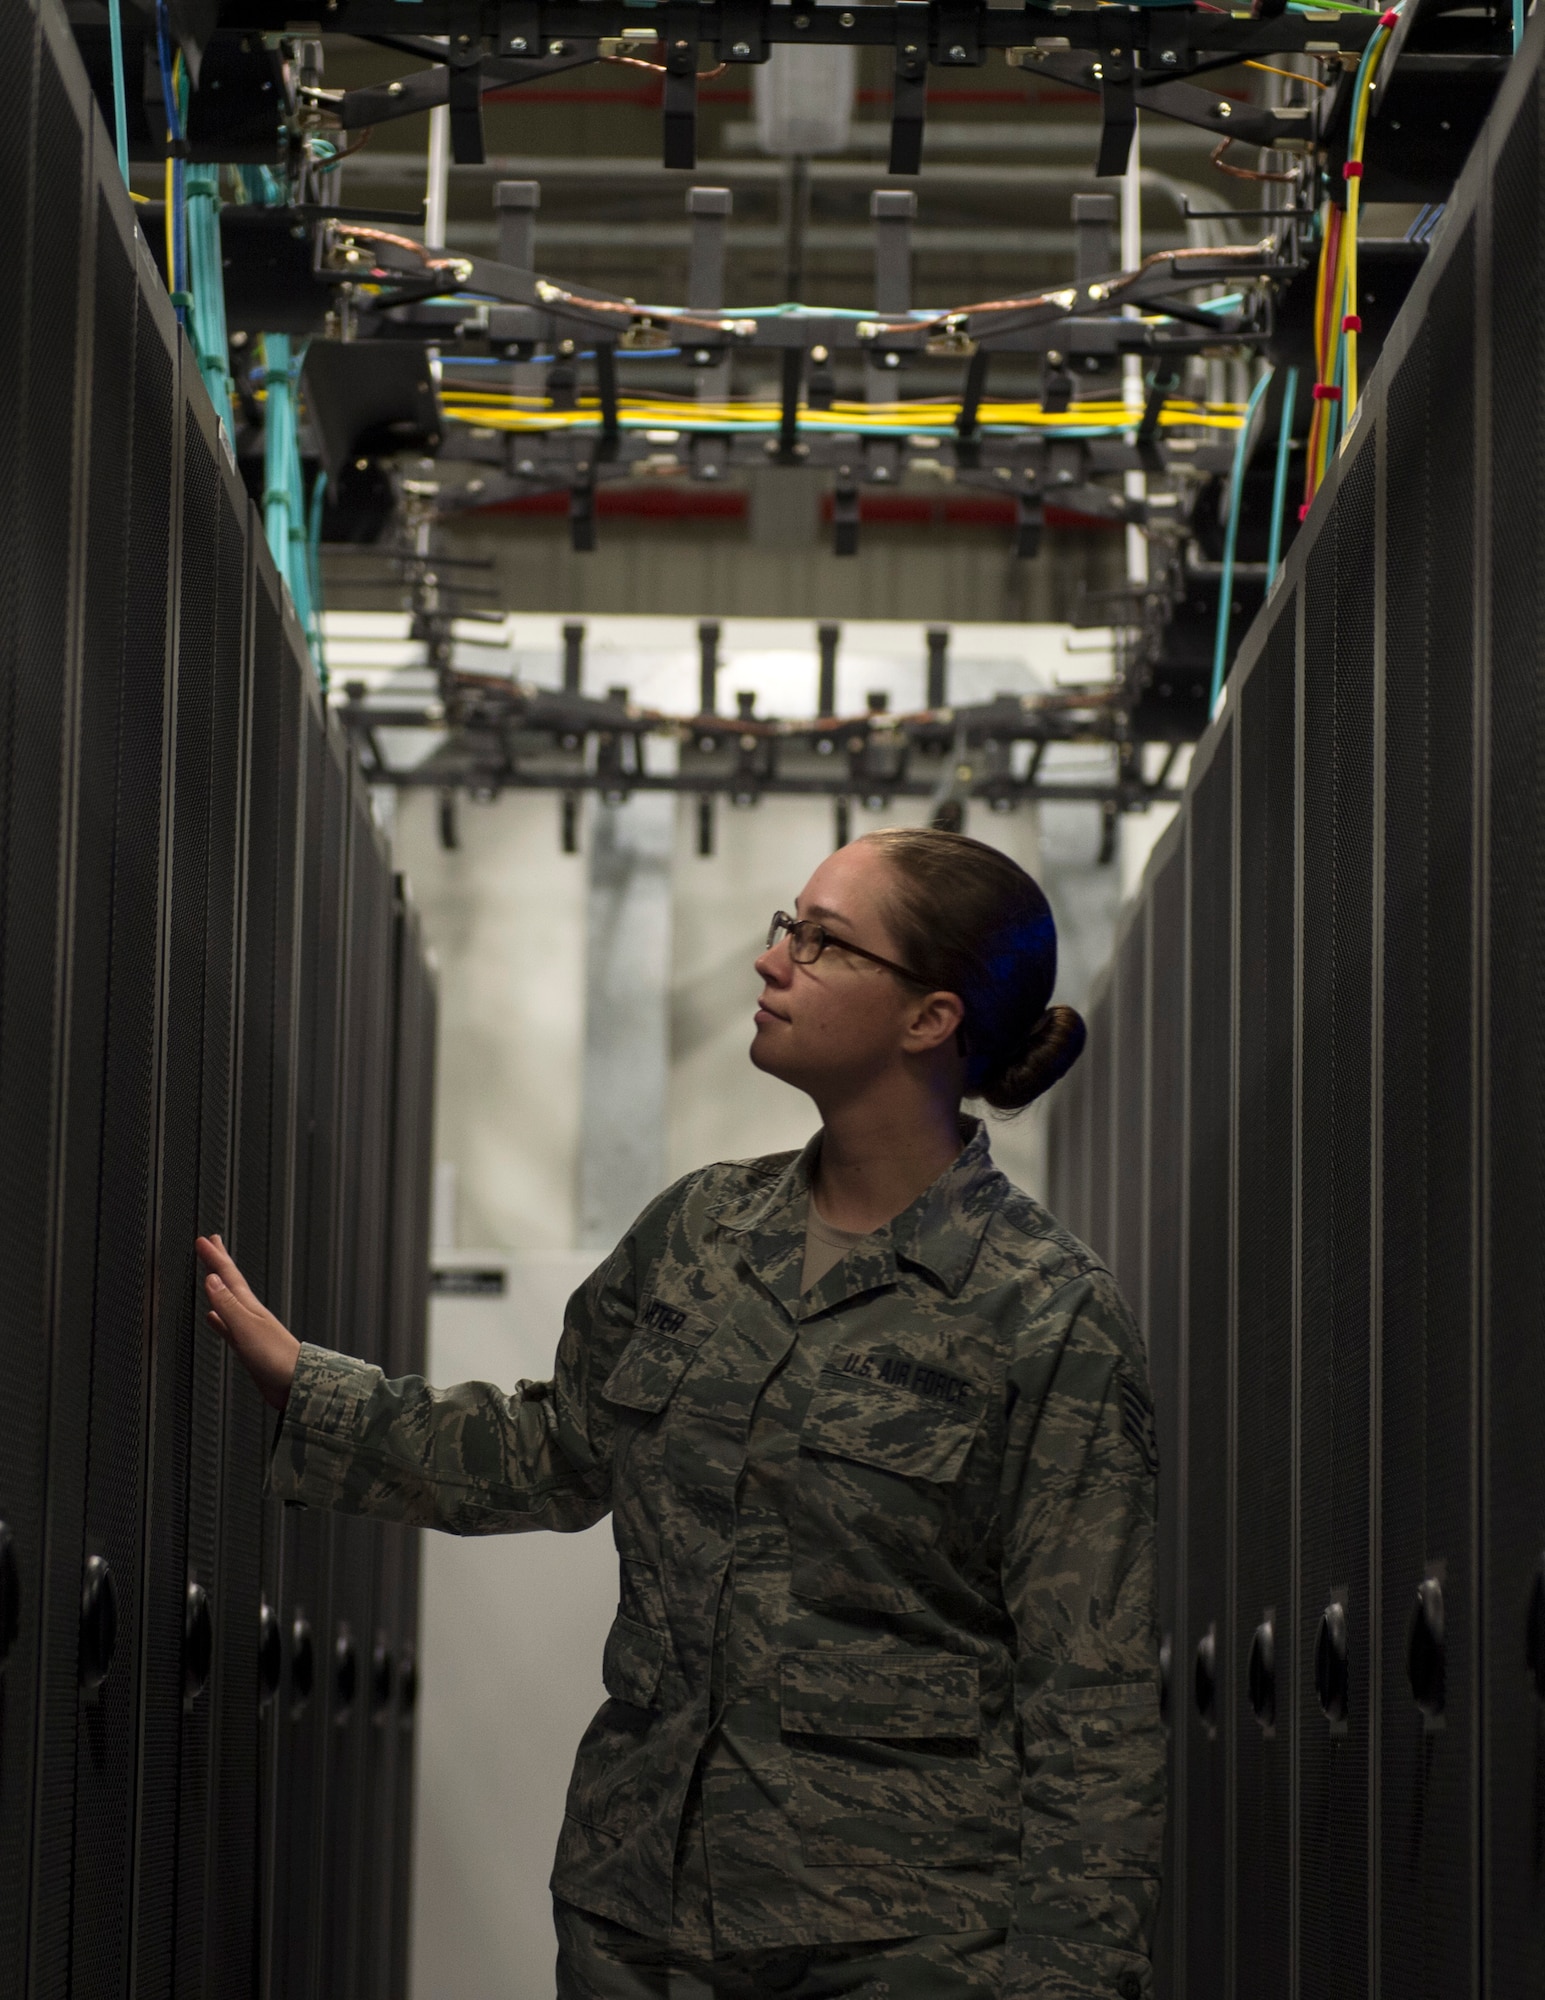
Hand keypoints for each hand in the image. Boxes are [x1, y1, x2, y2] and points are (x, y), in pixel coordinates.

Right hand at [196, 1235, 300, 1412]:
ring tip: (209, 1276)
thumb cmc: (277, 1357)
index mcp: (249, 1306)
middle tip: (212, 1243)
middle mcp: (249, 1313)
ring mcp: (248, 1328)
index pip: (228, 1275)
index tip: (203, 1240)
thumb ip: (228, 1305)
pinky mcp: (247, 1346)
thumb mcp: (247, 1327)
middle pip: (230, 1282)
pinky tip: (213, 1318)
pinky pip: (227, 1326)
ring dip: (218, 1286)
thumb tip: (211, 1278)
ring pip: (228, 1300)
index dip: (215, 1257)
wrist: (296, 1383)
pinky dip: (218, 1319)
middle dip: (220, 1262)